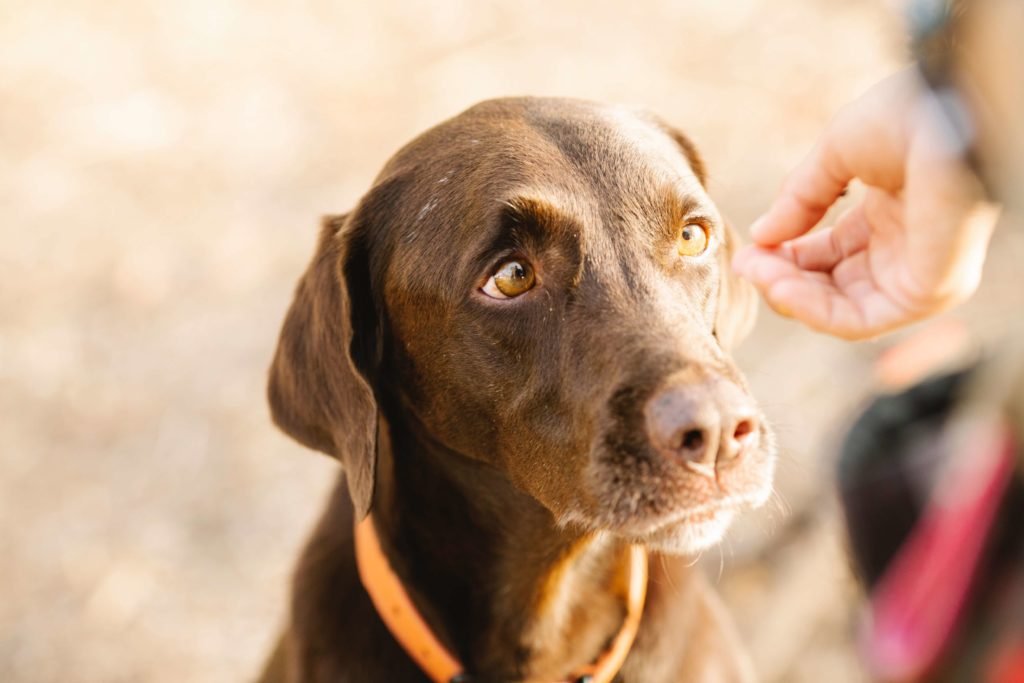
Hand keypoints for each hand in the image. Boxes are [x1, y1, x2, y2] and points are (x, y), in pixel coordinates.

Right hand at [732, 71, 998, 339]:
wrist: (950, 109)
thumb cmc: (907, 116)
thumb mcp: (835, 155)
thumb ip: (799, 200)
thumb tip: (761, 237)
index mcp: (892, 215)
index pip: (829, 255)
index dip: (784, 256)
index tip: (748, 251)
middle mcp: (907, 250)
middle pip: (832, 287)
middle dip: (783, 278)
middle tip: (745, 265)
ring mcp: (920, 274)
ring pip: (842, 310)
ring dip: (791, 296)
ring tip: (758, 273)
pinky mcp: (928, 291)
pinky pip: (859, 320)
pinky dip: (813, 310)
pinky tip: (781, 287)